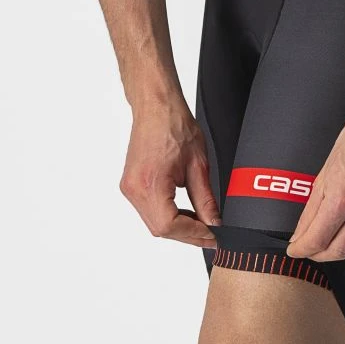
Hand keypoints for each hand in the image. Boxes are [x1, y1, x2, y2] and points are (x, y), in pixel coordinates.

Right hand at [119, 98, 220, 246]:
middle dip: (188, 234)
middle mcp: (134, 189)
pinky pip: (150, 211)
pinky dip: (168, 216)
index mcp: (150, 184)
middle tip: (212, 234)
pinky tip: (185, 212)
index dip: (194, 235)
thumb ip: (206, 199)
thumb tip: (214, 223)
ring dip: (178, 227)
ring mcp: (130, 188)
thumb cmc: (175, 126)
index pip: (170, 226)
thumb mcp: (199, 165)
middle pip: (160, 229)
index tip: (213, 236)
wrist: (157, 107)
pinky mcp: (131, 185)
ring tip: (202, 222)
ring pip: (154, 223)